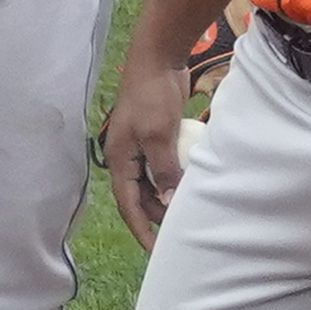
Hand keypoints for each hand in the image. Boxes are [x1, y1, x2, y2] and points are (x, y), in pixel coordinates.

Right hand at [100, 39, 202, 245]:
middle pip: (140, 196)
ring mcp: (140, 146)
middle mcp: (126, 157)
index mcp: (119, 160)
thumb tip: (169, 202)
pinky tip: (191, 182)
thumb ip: (163, 170)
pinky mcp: (155, 136)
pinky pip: (163, 165)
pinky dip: (175, 176)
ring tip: (188, 211)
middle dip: (157, 215)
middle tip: (180, 232)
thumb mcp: (158, 136)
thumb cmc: (152, 96)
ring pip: (153, 181)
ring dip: (168, 196)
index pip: (129, 204)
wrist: (157, 58)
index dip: (141, 229)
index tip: (155, 251)